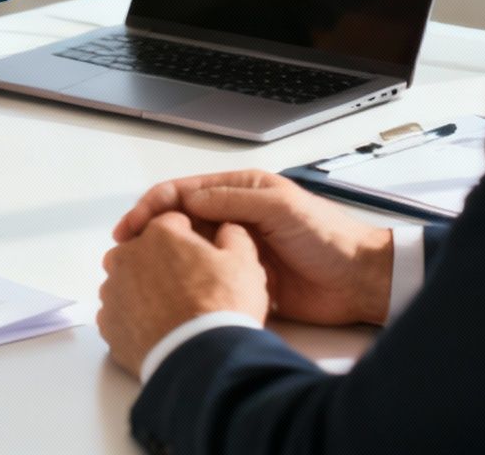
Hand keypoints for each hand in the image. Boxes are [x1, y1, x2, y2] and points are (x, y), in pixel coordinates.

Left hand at [98, 213, 268, 376]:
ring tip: (172, 313)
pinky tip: (156, 331)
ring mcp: (113, 291)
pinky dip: (133, 319)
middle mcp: (126, 256)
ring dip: (143, 291)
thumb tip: (226, 229)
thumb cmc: (224, 307)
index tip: (201, 260)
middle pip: (142, 251)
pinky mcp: (107, 324)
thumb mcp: (244, 262)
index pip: (171, 224)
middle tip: (187, 289)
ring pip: (125, 282)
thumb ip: (232, 235)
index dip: (190, 240)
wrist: (204, 360)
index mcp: (159, 234)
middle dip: (160, 263)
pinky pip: (118, 314)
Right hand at [115, 170, 393, 325]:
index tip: (132, 228)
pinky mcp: (241, 278)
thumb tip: (188, 202)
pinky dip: (184, 282)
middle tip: (124, 255)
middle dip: (148, 235)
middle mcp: (232, 217)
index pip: (183, 193)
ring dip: (161, 259)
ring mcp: (235, 249)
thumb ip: (233, 201)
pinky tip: (168, 292)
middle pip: (177, 222)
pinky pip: (205, 277)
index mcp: (239, 191)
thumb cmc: (329, 237)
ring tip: (137, 275)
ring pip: (187, 251)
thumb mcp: (280, 207)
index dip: (152, 207)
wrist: (359, 281)